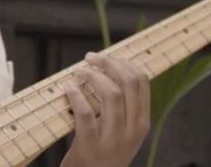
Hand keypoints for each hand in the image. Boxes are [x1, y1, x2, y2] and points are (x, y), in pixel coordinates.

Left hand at [61, 52, 150, 166]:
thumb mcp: (124, 134)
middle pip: (127, 83)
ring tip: (78, 72)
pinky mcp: (90, 146)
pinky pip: (85, 112)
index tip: (108, 56)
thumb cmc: (105, 155)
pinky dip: (76, 95)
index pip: (141, 82)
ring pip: (110, 94)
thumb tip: (110, 71)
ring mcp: (113, 139)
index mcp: (141, 123)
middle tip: (91, 57)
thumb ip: (123, 109)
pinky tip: (68, 87)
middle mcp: (132, 130)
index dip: (124, 63)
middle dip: (108, 63)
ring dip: (91, 76)